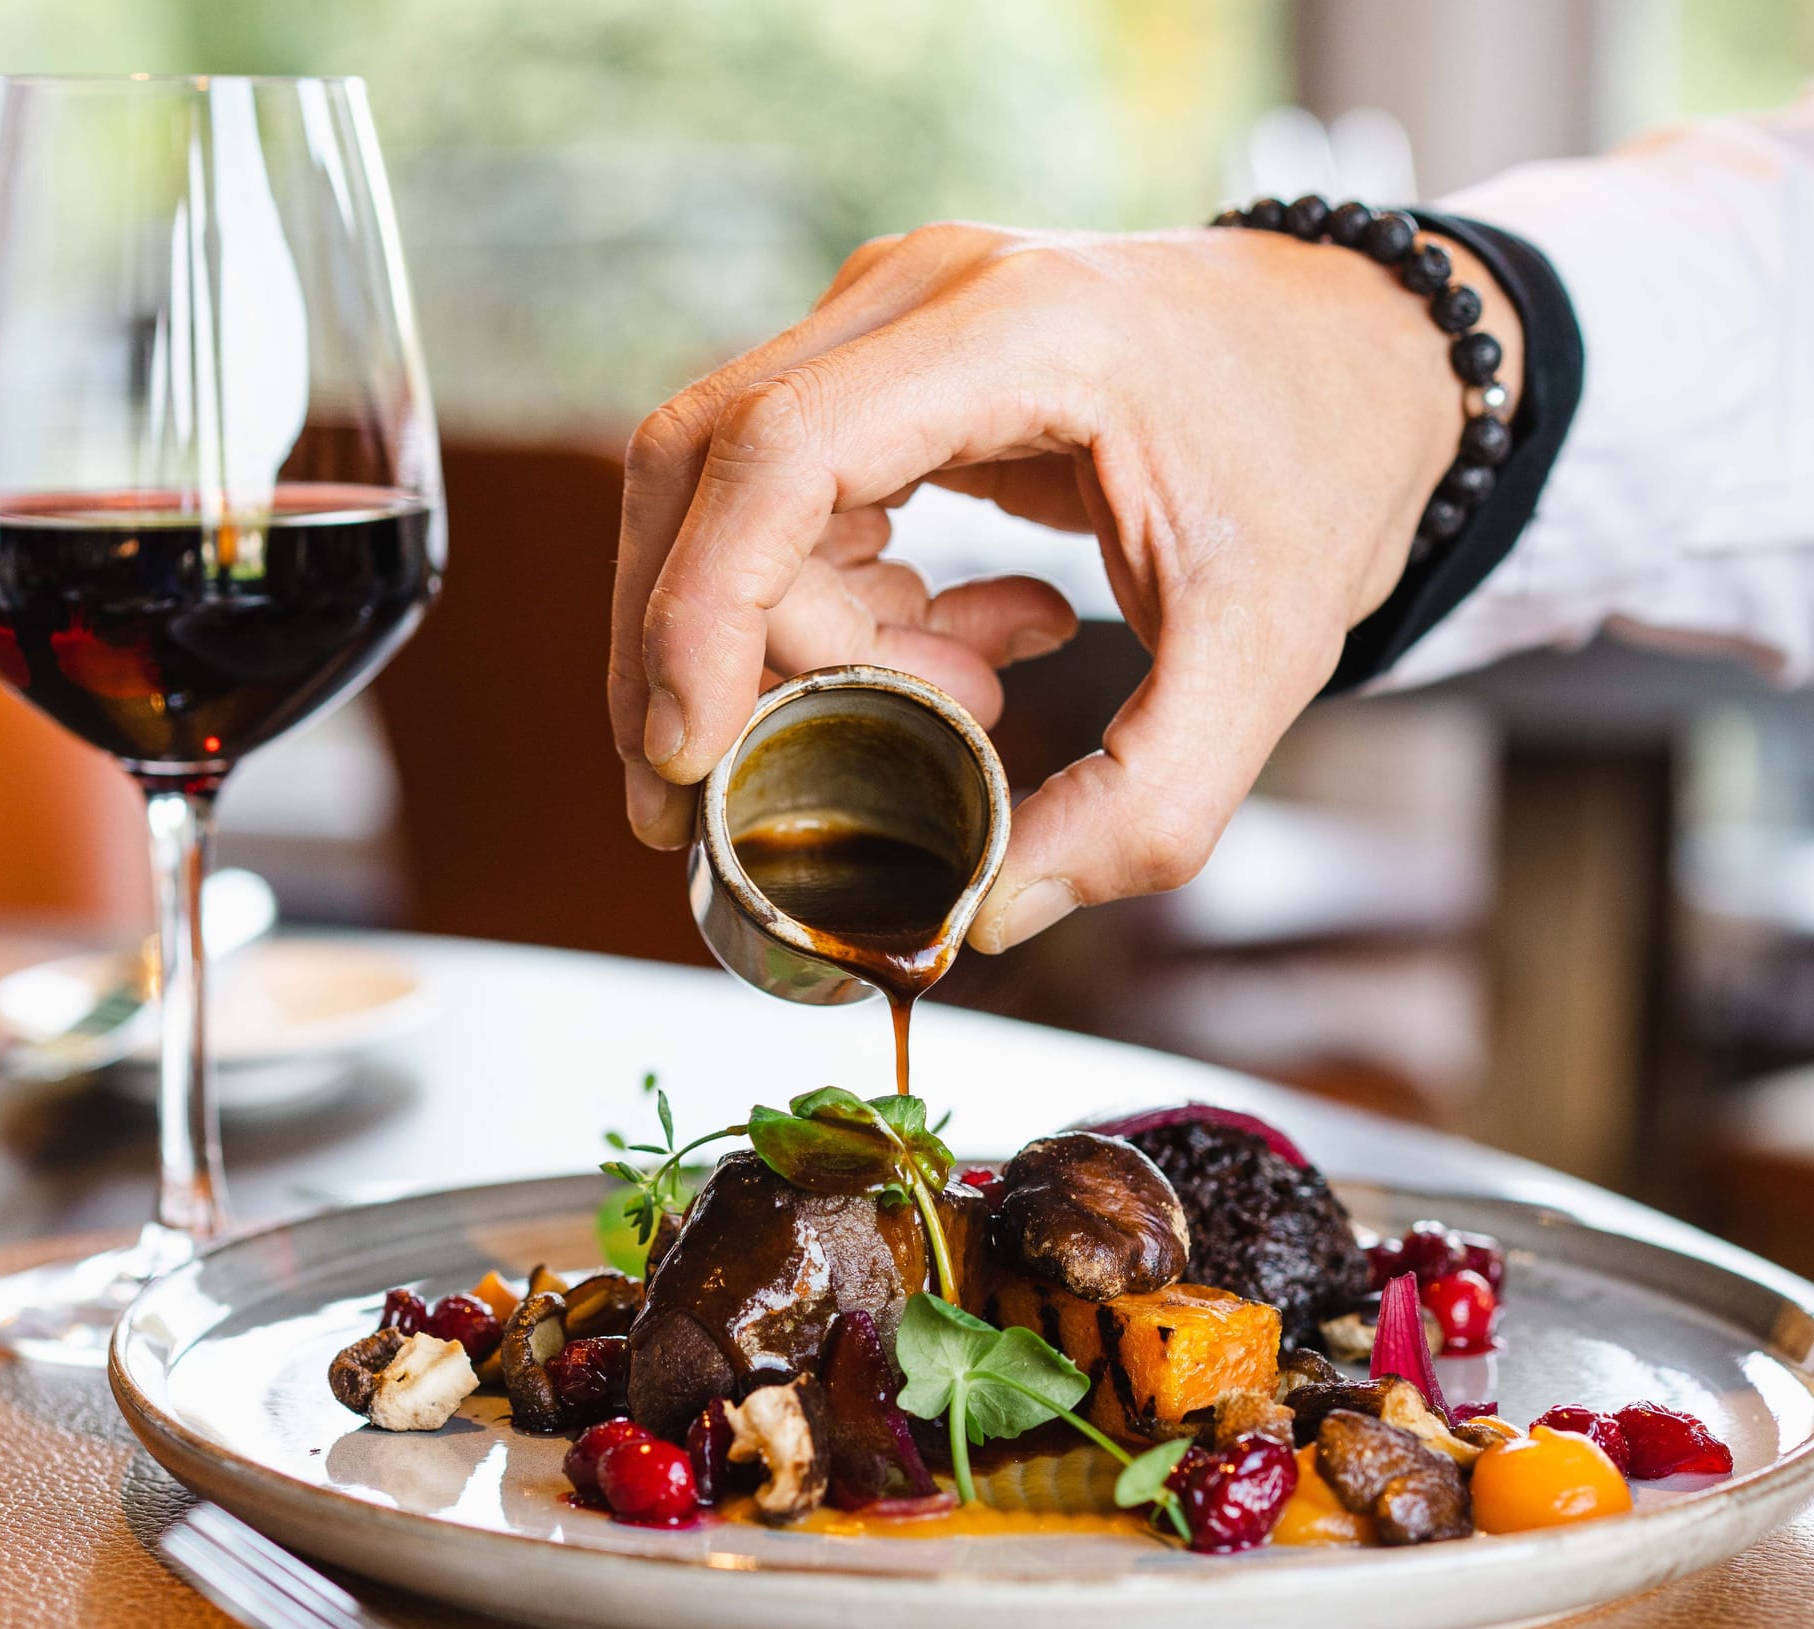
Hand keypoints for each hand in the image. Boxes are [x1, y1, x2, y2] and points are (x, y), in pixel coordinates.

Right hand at [609, 220, 1520, 948]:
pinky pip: (786, 506)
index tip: (688, 757)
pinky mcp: (885, 374)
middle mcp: (920, 296)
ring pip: (725, 495)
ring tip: (965, 701)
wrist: (1362, 361)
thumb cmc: (1321, 471)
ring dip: (797, 642)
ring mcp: (887, 321)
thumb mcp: (1264, 658)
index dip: (701, 613)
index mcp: (1014, 329)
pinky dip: (834, 610)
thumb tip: (983, 911)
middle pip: (702, 469)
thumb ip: (1142, 807)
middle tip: (734, 792)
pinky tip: (962, 649)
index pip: (779, 455)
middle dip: (690, 649)